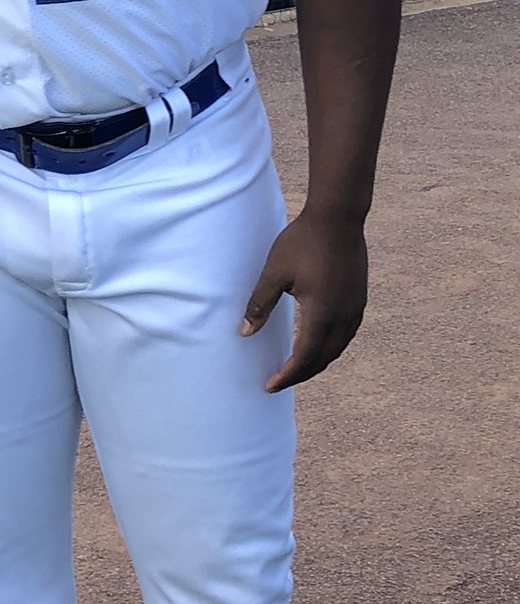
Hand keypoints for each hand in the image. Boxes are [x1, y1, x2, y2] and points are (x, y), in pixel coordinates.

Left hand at [241, 210, 368, 391]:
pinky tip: (318, 343)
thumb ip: (259, 305)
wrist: (338, 217)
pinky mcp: (359, 298)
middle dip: (301, 373)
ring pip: (337, 348)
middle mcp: (344, 317)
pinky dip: (330, 346)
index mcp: (322, 314)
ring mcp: (355, 308)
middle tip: (278, 380)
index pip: (304, 358)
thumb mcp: (274, 273)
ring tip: (296, 367)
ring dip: (317, 362)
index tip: (269, 386)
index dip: (287, 375)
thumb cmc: (302, 242)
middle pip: (323, 359)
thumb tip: (244, 334)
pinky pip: (346, 334)